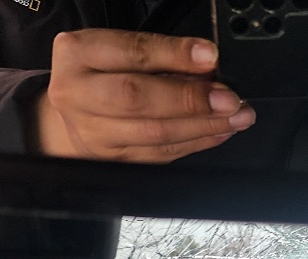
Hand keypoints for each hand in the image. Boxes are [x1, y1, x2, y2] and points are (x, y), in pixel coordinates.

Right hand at [32, 29, 255, 162]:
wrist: (71, 114)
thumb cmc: (99, 74)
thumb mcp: (117, 50)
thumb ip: (158, 54)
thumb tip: (207, 63)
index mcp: (79, 54)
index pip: (131, 52)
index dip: (174, 55)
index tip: (210, 56)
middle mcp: (78, 93)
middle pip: (137, 98)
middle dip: (190, 99)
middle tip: (228, 99)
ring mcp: (94, 132)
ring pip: (155, 133)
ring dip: (203, 125)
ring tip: (235, 117)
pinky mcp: (115, 159)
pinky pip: (162, 153)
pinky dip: (196, 142)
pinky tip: (219, 132)